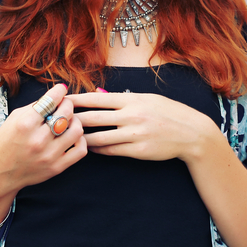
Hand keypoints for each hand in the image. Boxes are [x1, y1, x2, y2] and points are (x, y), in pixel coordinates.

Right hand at [0, 84, 86, 194]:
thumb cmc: (4, 144)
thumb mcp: (13, 119)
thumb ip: (34, 107)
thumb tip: (54, 96)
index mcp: (25, 124)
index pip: (51, 100)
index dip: (59, 91)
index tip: (61, 89)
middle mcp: (38, 140)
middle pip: (66, 112)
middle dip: (67, 104)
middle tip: (64, 105)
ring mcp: (49, 155)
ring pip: (77, 130)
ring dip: (75, 121)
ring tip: (68, 121)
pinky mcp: (56, 167)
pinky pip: (80, 150)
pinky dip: (80, 140)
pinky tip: (72, 137)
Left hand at [68, 92, 221, 163]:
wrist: (191, 133)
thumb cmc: (168, 113)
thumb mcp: (147, 99)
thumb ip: (123, 99)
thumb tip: (99, 95)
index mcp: (132, 99)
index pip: (97, 98)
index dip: (77, 100)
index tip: (62, 100)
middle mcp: (131, 115)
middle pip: (93, 118)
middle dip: (72, 119)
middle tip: (55, 121)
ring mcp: (135, 134)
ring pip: (99, 137)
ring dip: (82, 138)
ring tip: (67, 138)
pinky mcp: (138, 150)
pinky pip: (112, 150)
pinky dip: (98, 150)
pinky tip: (89, 148)